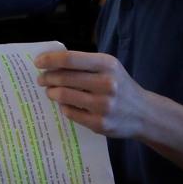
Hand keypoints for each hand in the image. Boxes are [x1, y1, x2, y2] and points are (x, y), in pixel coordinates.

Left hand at [35, 51, 150, 138]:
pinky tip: (65, 104)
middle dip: (47, 77)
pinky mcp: (99, 124)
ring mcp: (103, 106)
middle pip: (63, 78)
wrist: (144, 114)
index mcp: (107, 65)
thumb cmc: (120, 86)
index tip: (38, 62)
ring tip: (51, 91)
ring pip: (63, 95)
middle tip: (41, 79)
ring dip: (51, 92)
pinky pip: (69, 112)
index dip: (50, 60)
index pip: (70, 59)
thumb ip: (84, 63)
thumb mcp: (109, 67)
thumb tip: (50, 61)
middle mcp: (106, 84)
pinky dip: (63, 106)